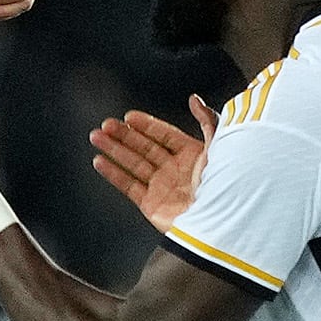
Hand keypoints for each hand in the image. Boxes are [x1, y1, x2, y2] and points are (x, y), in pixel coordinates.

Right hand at [88, 96, 214, 230]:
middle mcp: (175, 170)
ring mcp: (162, 187)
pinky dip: (113, 174)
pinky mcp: (151, 204)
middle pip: (144, 147)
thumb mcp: (220, 147)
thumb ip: (207, 121)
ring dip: (114, 149)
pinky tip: (100, 161)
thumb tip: (195, 99)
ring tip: (97, 137)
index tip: (129, 116)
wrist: (218, 222)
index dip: (147, 125)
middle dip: (124, 135)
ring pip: (133, 163)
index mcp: (192, 156)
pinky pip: (128, 185)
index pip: (164, 135)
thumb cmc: (224, 187)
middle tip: (107, 124)